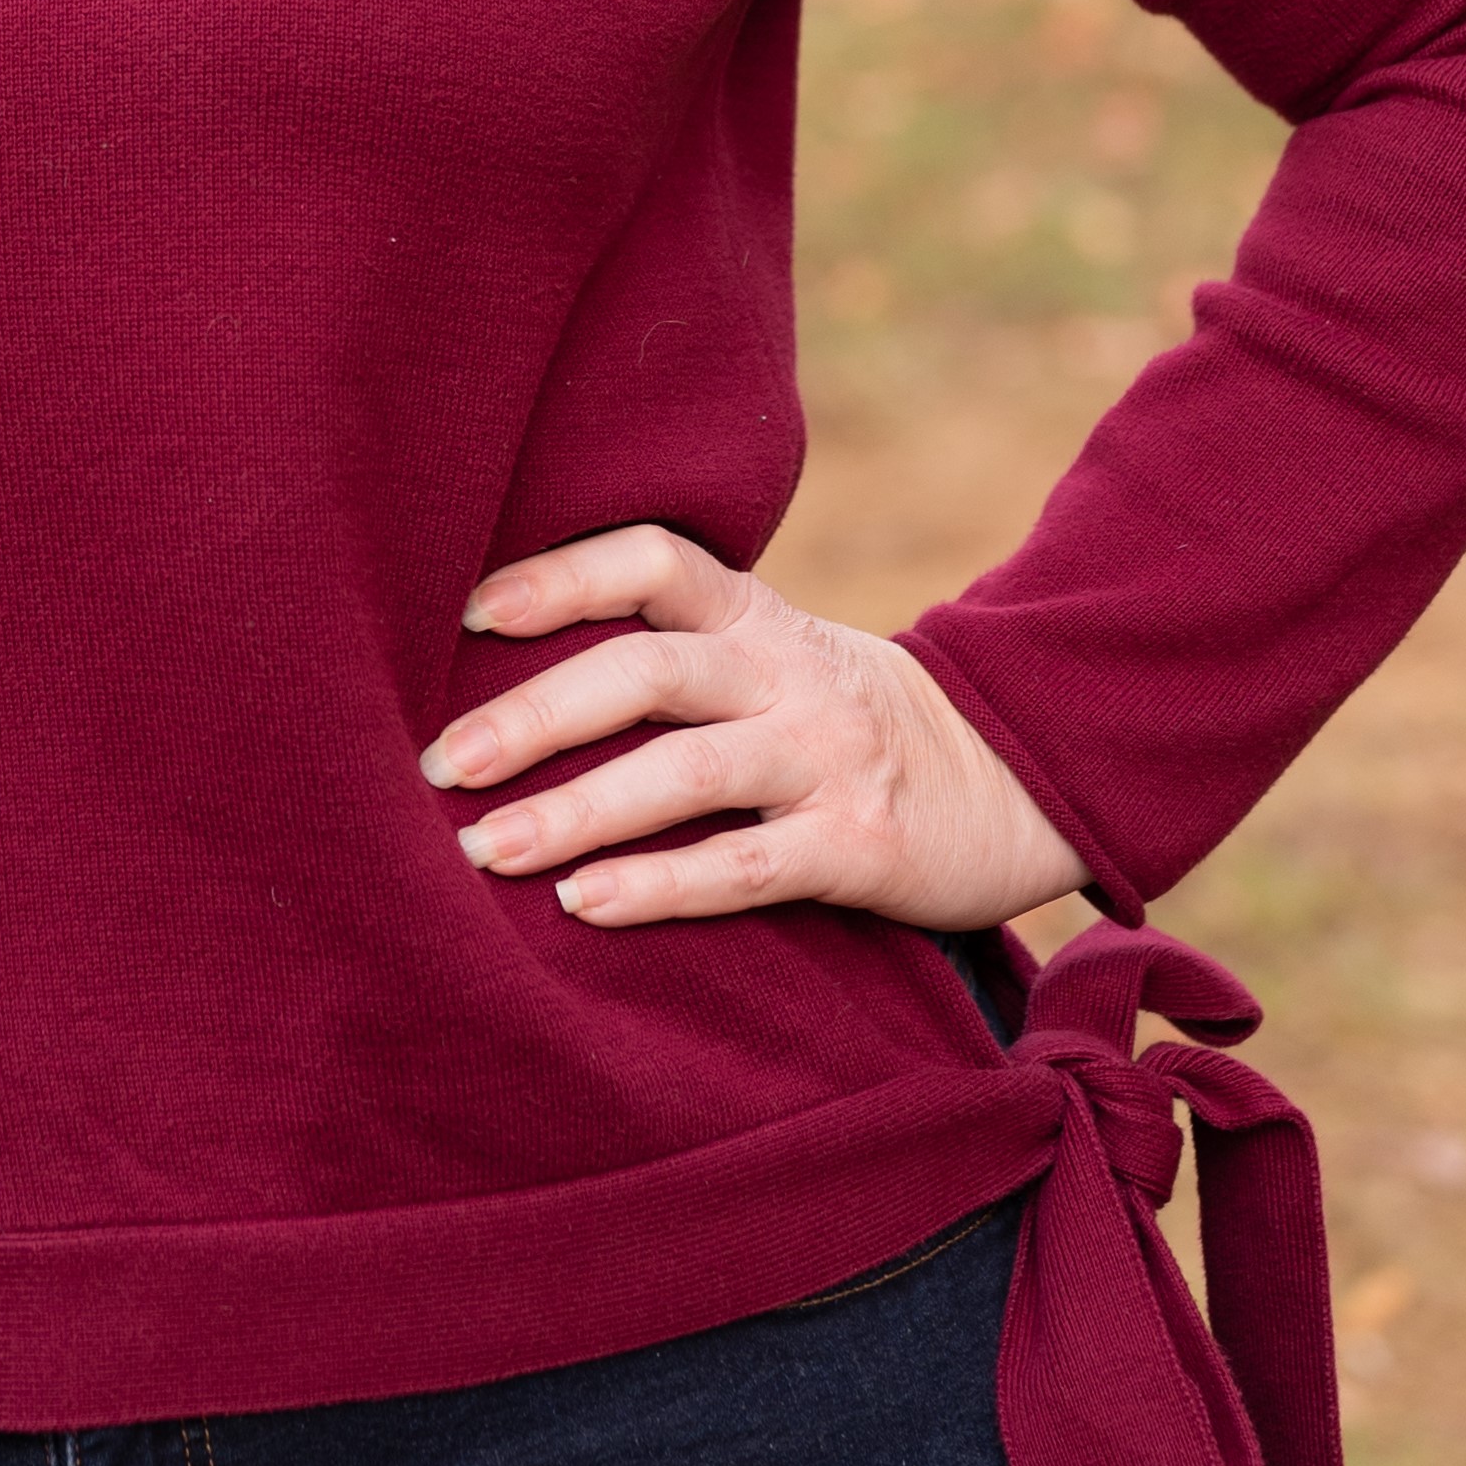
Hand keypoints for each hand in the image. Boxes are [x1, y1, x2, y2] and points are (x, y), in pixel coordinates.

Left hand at [421, 523, 1081, 932]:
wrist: (1024, 775)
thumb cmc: (852, 723)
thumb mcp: (778, 660)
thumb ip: (680, 655)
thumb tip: (509, 675)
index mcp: (757, 617)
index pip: (651, 559)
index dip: (559, 575)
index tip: (467, 614)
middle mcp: (787, 673)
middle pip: (647, 670)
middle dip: (534, 714)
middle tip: (440, 762)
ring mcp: (826, 757)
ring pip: (685, 773)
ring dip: (575, 811)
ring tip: (484, 850)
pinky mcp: (861, 845)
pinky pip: (746, 866)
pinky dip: (660, 886)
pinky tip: (585, 906)